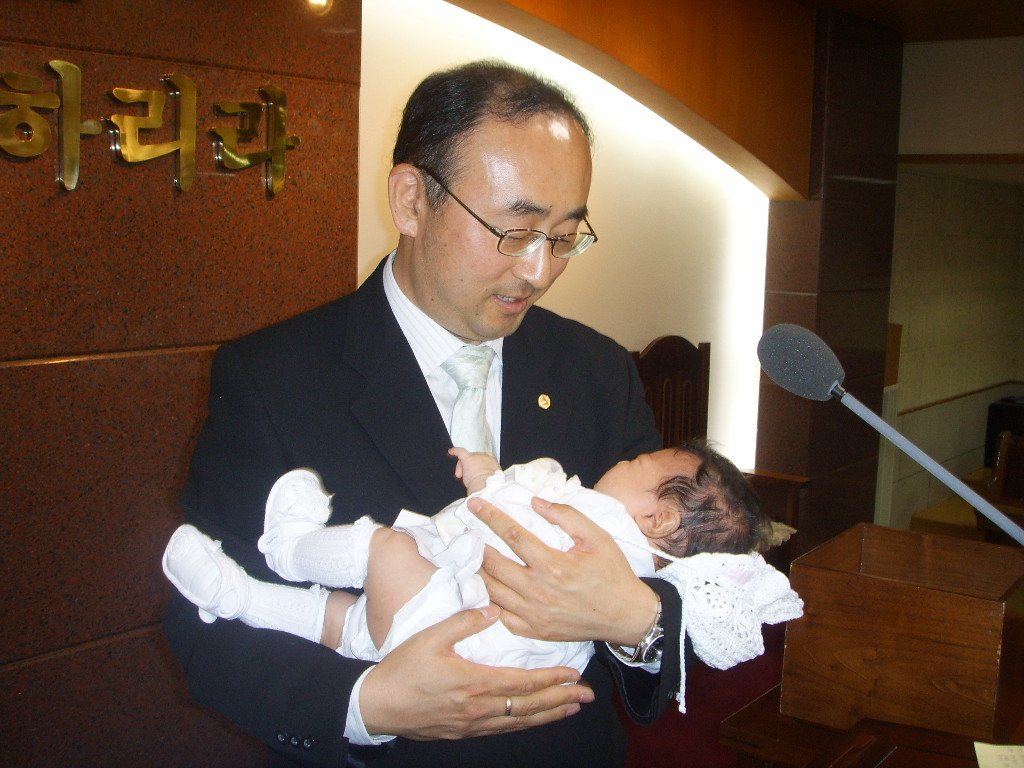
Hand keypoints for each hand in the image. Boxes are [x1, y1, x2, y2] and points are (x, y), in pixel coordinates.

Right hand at [359, 604, 593, 739]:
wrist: (379, 705)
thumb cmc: (403, 669)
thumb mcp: (431, 637)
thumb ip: (465, 622)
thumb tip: (494, 610)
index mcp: (475, 683)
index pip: (524, 683)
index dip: (551, 680)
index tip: (574, 674)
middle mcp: (480, 708)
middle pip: (530, 706)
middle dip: (561, 699)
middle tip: (587, 695)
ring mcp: (473, 724)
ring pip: (520, 721)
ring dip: (549, 714)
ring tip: (572, 708)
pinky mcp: (465, 731)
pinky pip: (504, 729)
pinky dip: (525, 724)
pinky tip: (535, 719)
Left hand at [449, 447, 499, 494]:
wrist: (486, 486)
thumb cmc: (490, 486)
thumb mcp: (492, 480)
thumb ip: (488, 478)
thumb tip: (483, 482)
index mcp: (493, 463)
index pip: (486, 459)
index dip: (480, 465)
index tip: (477, 470)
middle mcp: (485, 458)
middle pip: (475, 459)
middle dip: (470, 468)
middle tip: (468, 478)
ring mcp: (476, 457)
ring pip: (467, 458)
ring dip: (463, 467)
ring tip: (461, 476)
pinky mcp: (467, 458)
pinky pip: (460, 452)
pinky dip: (455, 451)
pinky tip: (451, 451)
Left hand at [471, 497, 659, 646]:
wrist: (627, 616)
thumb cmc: (613, 573)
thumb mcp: (598, 537)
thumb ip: (567, 516)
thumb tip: (536, 502)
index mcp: (553, 565)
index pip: (512, 535)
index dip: (490, 517)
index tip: (475, 504)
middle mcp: (538, 591)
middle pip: (494, 564)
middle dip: (476, 544)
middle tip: (468, 532)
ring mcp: (533, 615)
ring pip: (492, 591)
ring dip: (478, 571)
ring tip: (472, 556)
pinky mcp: (534, 631)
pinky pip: (500, 616)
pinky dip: (489, 600)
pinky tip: (486, 587)